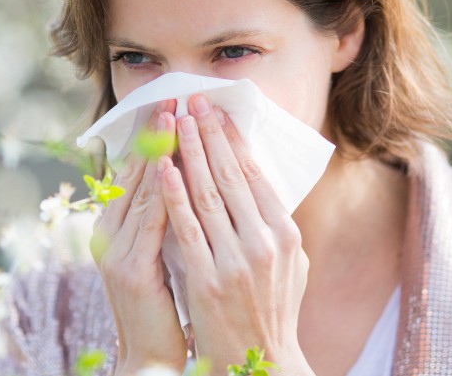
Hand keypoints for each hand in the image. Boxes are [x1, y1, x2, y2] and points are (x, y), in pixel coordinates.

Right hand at [90, 100, 187, 373]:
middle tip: (173, 96)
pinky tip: (173, 168)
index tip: (171, 103)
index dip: (152, 136)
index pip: (136, 172)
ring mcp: (116, 251)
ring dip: (159, 151)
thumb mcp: (159, 252)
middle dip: (155, 133)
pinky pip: (150, 222)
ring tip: (175, 117)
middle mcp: (109, 233)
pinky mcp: (132, 270)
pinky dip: (162, 193)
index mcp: (116, 228)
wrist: (149, 356)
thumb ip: (163, 217)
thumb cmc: (162, 304)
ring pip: (142, 190)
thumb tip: (184, 175)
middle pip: (134, 173)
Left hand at [160, 94, 312, 373]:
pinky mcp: (207, 279)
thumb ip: (274, 225)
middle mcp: (264, 243)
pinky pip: (186, 227)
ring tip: (175, 122)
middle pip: (232, 176)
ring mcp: (236, 261)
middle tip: (194, 102)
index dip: (235, 141)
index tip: (218, 114)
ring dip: (188, 153)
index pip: (256, 176)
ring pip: (207, 194)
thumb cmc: (272, 310)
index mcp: (286, 235)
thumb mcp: (289, 265)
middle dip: (209, 135)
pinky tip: (162, 167)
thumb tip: (259, 184)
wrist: (261, 360)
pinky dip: (173, 194)